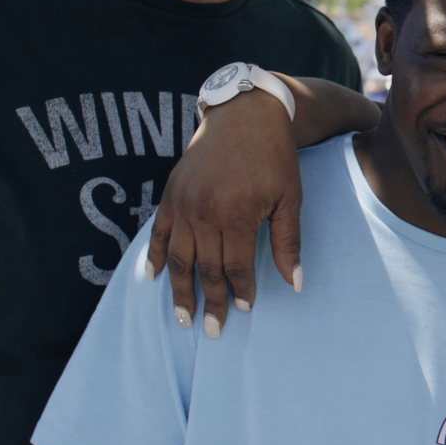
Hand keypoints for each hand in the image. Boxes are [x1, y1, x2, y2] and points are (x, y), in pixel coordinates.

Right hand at [146, 91, 300, 334]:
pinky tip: (151, 279)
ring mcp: (183, 204)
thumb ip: (288, 243)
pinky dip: (153, 257)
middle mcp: (204, 213)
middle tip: (211, 331)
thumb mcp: (289, 198)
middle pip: (205, 269)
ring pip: (176, 258)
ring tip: (182, 317)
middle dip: (208, 303)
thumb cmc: (274, 156)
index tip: (244, 310)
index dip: (241, 292)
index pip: (235, 268)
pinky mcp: (170, 194)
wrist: (245, 114)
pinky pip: (157, 233)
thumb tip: (294, 283)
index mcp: (235, 215)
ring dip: (178, 291)